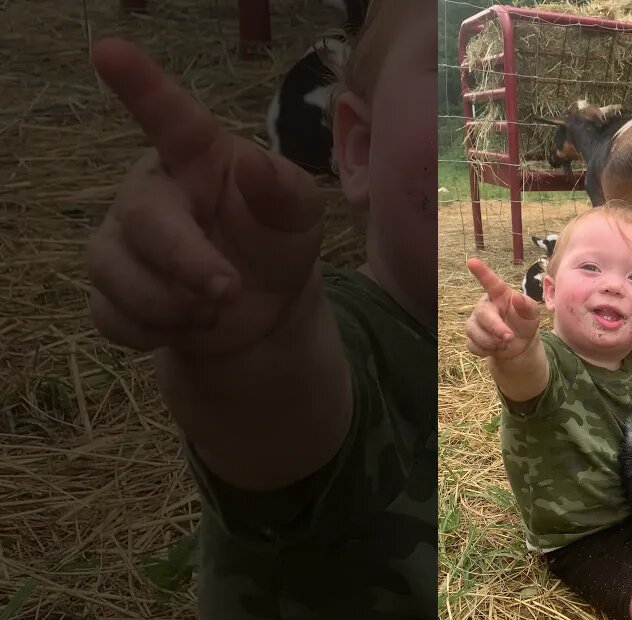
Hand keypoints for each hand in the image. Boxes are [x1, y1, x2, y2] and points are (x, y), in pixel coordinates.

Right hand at [85, 37, 324, 357]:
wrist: (265, 307)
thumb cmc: (276, 239)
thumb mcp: (299, 214)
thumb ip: (285, 187)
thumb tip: (254, 164)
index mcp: (196, 158)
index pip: (169, 117)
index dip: (141, 86)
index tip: (109, 51)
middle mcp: (148, 193)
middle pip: (141, 218)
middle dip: (186, 261)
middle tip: (229, 288)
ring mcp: (120, 243)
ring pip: (120, 275)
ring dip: (178, 305)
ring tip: (218, 304)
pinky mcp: (109, 293)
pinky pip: (113, 317)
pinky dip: (158, 333)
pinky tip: (189, 324)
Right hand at [464, 258, 540, 359]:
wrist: (520, 345)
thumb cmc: (524, 322)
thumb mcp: (532, 314)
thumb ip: (528, 305)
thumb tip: (518, 297)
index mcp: (499, 295)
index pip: (491, 282)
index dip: (481, 272)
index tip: (471, 261)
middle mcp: (485, 306)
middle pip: (482, 314)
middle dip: (496, 328)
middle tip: (509, 337)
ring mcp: (475, 322)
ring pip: (475, 331)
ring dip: (492, 341)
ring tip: (505, 342)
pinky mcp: (471, 338)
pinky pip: (473, 345)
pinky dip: (486, 350)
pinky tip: (495, 348)